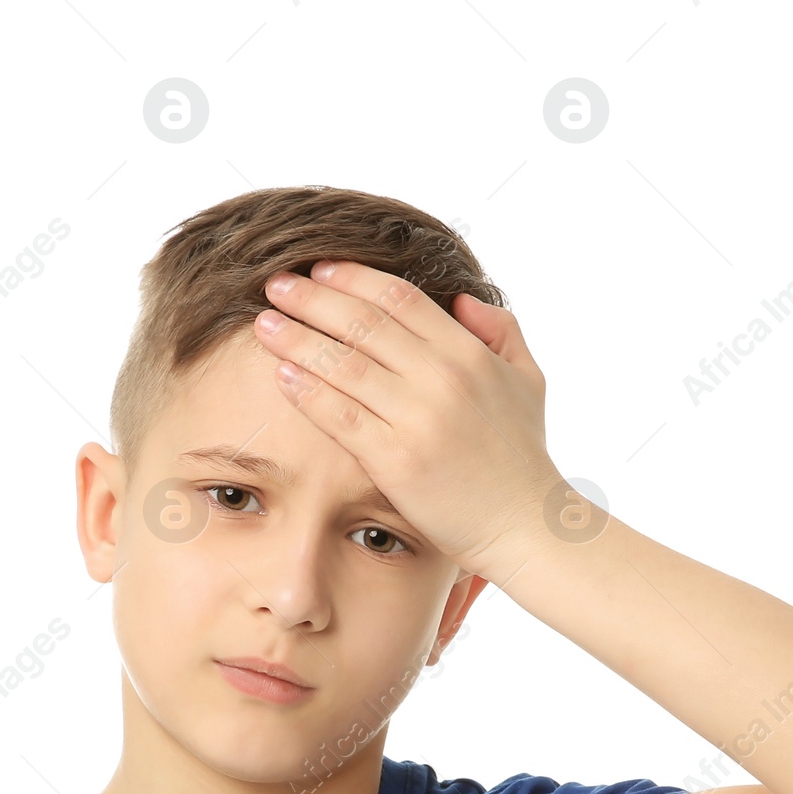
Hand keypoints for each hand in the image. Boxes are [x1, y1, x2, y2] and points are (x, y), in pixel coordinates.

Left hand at [253, 259, 563, 577]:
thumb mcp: (527, 380)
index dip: (353, 277)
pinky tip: (282, 376)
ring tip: (265, 324)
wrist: (523, 525)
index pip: (400, 298)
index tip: (319, 268)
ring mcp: (416, 419)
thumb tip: (461, 298)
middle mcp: (441, 378)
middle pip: (362, 322)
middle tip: (275, 284)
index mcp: (468, 353)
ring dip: (297, 339)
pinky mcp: (395, 460)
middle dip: (312, 298)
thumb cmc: (522, 456)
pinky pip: (340, 416)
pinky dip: (308, 392)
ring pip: (344, 364)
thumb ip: (501, 331)